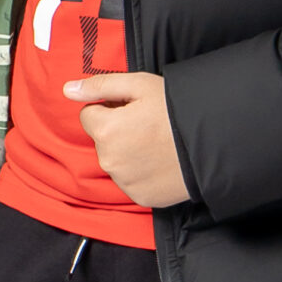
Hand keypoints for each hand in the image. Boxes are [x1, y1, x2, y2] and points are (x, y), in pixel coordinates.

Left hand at [61, 71, 190, 206]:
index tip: (132, 109)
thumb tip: (68, 90)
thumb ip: (100, 86)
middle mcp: (109, 160)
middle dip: (117, 131)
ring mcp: (124, 182)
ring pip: (114, 161)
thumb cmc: (176, 110)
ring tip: (156, 144)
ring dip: (127, 152)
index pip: (88, 115)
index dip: (109, 108)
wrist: (214, 143)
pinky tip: (160, 162)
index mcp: (105, 130)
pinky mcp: (140, 197)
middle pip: (101, 140)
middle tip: (148, 126)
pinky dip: (140, 172)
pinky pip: (130, 181)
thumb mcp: (140, 85)